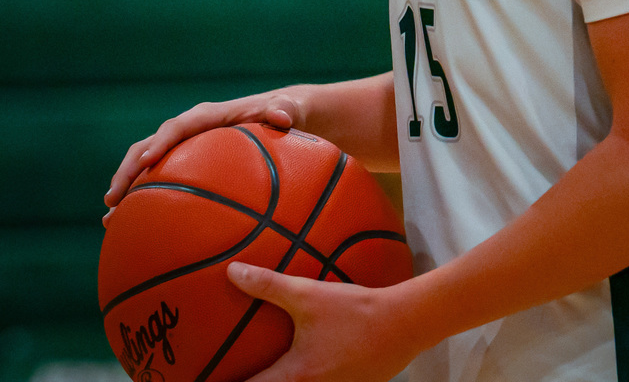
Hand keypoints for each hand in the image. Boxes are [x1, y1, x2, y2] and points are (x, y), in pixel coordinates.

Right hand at [102, 89, 307, 225]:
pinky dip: (145, 201)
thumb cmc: (285, 113)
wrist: (284, 115)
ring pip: (148, 165)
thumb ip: (283, 110)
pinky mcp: (190, 165)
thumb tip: (281, 116)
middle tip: (112, 199)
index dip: (161, 141)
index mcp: (210, 116)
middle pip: (151, 145)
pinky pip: (162, 181)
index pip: (180, 126)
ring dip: (127, 187)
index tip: (145, 161)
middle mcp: (192, 130)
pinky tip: (133, 230)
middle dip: (129, 169)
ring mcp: (188, 148)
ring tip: (109, 218)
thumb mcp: (289, 109)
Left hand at [227, 262, 419, 381]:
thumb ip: (269, 285)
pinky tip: (303, 361)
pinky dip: (302, 379)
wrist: (402, 325)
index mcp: (295, 376)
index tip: (211, 378)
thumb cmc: (353, 311)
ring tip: (268, 366)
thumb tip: (232, 272)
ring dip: (280, 379)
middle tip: (238, 369)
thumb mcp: (308, 294)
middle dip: (256, 381)